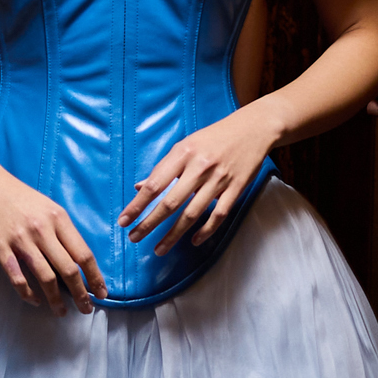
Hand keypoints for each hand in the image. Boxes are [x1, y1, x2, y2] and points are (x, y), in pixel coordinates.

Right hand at [0, 154, 105, 314]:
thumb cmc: (19, 196)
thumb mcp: (49, 206)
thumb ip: (63, 231)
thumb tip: (79, 260)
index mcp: (58, 218)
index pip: (83, 253)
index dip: (95, 277)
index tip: (101, 292)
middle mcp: (42, 229)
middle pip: (68, 269)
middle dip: (81, 294)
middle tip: (86, 309)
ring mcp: (20, 240)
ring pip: (45, 277)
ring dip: (56, 300)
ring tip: (61, 312)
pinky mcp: (0, 248)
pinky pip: (17, 277)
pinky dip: (27, 293)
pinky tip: (35, 300)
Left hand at [119, 103, 276, 254]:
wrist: (253, 128)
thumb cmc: (214, 137)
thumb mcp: (185, 145)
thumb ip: (164, 168)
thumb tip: (139, 187)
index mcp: (183, 153)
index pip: (155, 184)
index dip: (137, 205)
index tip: (123, 221)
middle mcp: (199, 166)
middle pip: (170, 202)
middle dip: (150, 223)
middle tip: (135, 238)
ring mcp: (219, 179)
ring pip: (192, 213)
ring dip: (173, 234)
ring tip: (159, 248)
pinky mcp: (236, 189)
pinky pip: (219, 215)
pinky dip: (205, 231)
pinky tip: (193, 241)